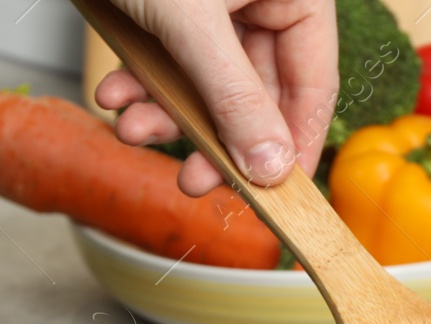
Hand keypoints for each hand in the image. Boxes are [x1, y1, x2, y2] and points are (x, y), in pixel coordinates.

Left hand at [96, 0, 337, 195]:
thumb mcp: (191, 25)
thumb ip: (233, 98)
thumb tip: (271, 167)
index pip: (314, 87)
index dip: (291, 148)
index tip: (270, 198)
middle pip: (256, 94)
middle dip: (211, 137)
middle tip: (189, 180)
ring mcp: (224, 5)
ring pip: (208, 85)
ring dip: (167, 115)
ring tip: (131, 128)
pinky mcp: (182, 8)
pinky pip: (176, 62)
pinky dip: (144, 84)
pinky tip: (117, 94)